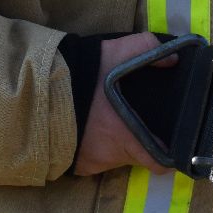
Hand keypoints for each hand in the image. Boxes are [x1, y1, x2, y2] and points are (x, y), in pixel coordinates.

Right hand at [73, 33, 176, 176]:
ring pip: (109, 156)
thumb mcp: (118, 52)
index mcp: (125, 138)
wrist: (38, 87)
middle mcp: (108, 157)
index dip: (166, 155)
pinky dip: (90, 145)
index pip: (157, 162)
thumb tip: (173, 59)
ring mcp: (87, 163)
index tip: (168, 144)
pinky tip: (86, 126)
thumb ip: (148, 49)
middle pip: (132, 155)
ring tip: (106, 119)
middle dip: (135, 140)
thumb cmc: (85, 75)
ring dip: (111, 142)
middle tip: (132, 119)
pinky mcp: (69, 163)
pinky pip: (87, 157)